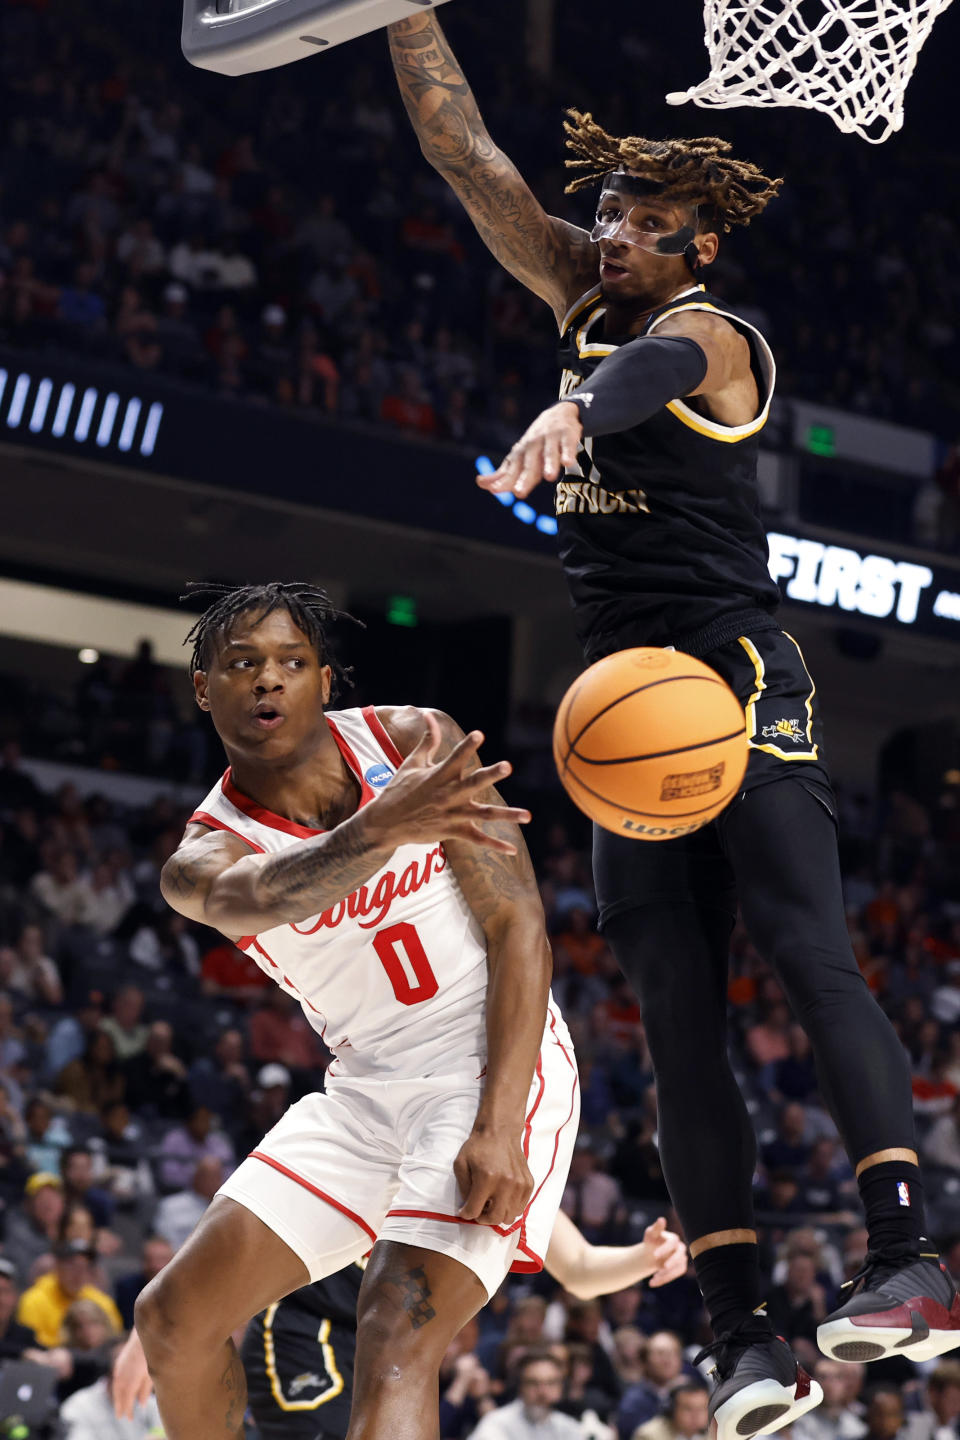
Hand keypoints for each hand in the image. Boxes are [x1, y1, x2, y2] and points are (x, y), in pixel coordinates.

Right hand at [112, 1329, 152, 1419]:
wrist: (146, 1332)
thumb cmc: (154, 1353)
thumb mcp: (153, 1373)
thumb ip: (146, 1389)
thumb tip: (141, 1404)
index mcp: (133, 1377)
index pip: (128, 1398)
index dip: (128, 1409)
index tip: (129, 1418)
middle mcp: (124, 1373)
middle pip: (119, 1394)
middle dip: (120, 1406)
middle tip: (120, 1417)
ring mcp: (120, 1366)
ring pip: (116, 1386)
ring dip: (117, 1398)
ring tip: (119, 1407)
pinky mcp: (120, 1361)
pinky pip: (116, 1378)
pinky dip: (116, 1387)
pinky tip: (118, 1391)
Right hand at [363, 712, 529, 855]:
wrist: (385, 823)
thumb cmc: (399, 789)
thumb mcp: (412, 763)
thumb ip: (427, 740)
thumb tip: (428, 714)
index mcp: (438, 776)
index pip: (455, 758)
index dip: (466, 746)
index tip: (479, 735)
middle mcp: (447, 795)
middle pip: (473, 783)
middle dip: (490, 775)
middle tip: (507, 766)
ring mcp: (451, 814)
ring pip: (483, 814)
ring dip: (506, 815)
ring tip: (527, 815)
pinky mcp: (452, 831)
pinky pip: (477, 839)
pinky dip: (495, 845)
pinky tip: (513, 850)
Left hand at [454, 1124, 533, 1227]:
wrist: (500, 1131)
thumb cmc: (478, 1147)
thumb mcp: (460, 1164)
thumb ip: (463, 1189)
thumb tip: (467, 1209)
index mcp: (486, 1178)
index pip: (474, 1211)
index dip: (466, 1214)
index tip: (464, 1211)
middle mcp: (505, 1183)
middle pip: (495, 1218)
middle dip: (483, 1218)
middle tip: (479, 1210)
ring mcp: (520, 1184)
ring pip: (510, 1216)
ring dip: (498, 1214)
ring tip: (491, 1203)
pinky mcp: (528, 1183)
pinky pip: (520, 1207)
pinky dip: (510, 1207)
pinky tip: (502, 1197)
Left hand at [476, 402, 581, 498]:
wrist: (559, 413)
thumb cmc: (536, 443)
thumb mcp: (519, 456)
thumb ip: (503, 473)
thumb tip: (480, 483)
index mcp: (521, 454)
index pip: (511, 470)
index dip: (503, 481)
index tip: (493, 490)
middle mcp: (533, 446)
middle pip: (529, 464)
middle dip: (524, 478)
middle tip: (519, 493)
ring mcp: (550, 440)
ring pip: (549, 453)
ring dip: (549, 464)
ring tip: (549, 478)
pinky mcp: (567, 435)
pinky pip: (567, 445)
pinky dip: (568, 453)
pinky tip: (568, 463)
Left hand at [641, 1217, 687, 1287]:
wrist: (651, 1254)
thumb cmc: (651, 1241)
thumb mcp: (651, 1234)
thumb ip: (656, 1228)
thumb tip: (661, 1219)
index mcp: (673, 1238)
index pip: (673, 1242)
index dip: (664, 1249)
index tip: (654, 1255)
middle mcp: (680, 1248)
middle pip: (680, 1255)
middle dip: (672, 1262)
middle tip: (662, 1267)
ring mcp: (682, 1259)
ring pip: (679, 1268)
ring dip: (667, 1274)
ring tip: (653, 1279)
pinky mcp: (680, 1268)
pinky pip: (676, 1275)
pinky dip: (665, 1279)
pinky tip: (653, 1281)